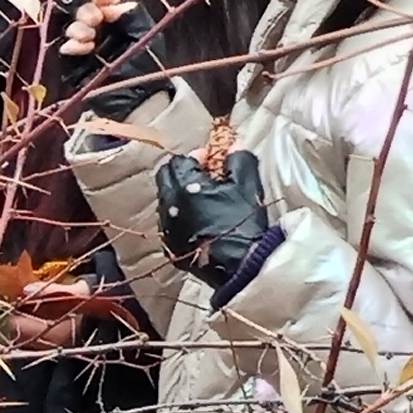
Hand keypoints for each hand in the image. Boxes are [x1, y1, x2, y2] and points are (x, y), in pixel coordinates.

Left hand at [153, 149, 280, 301]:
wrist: (241, 265)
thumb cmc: (243, 222)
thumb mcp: (247, 185)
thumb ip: (239, 159)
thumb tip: (234, 146)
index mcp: (184, 186)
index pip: (179, 160)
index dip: (196, 156)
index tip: (212, 160)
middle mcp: (169, 205)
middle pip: (165, 178)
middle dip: (182, 172)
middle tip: (203, 176)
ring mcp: (167, 228)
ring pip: (166, 201)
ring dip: (180, 195)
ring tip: (203, 200)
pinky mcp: (171, 247)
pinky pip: (170, 224)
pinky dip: (181, 217)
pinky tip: (200, 222)